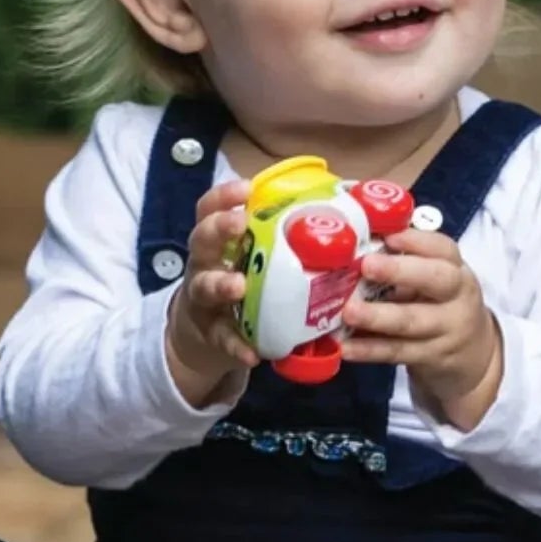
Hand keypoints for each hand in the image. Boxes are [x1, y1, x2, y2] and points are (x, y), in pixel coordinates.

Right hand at [165, 180, 258, 406]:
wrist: (206, 329)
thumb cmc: (242, 278)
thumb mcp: (250, 255)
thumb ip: (280, 237)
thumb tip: (339, 212)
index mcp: (217, 239)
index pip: (210, 208)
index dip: (224, 196)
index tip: (245, 188)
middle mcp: (204, 263)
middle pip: (201, 239)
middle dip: (218, 228)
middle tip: (239, 223)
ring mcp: (203, 298)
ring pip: (204, 287)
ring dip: (221, 284)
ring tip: (238, 287)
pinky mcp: (210, 332)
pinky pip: (222, 338)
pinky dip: (236, 345)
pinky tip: (252, 353)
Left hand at [340, 228, 502, 431]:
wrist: (474, 354)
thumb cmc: (441, 304)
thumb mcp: (435, 280)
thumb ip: (405, 263)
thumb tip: (355, 246)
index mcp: (455, 269)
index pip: (442, 249)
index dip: (416, 240)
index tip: (389, 236)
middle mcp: (456, 297)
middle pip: (436, 280)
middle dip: (400, 271)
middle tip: (367, 265)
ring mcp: (446, 330)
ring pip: (412, 321)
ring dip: (378, 316)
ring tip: (349, 311)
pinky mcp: (431, 357)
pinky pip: (397, 352)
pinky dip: (370, 350)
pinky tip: (346, 347)